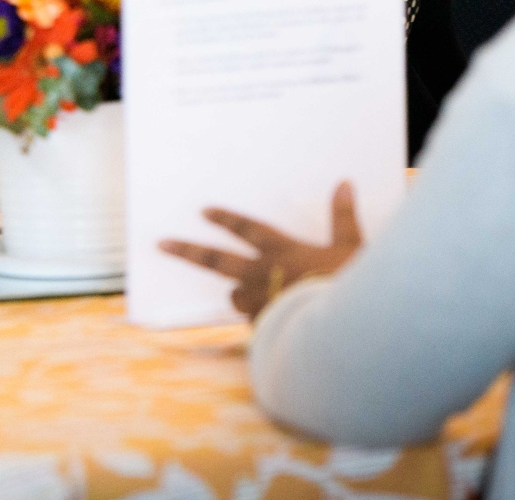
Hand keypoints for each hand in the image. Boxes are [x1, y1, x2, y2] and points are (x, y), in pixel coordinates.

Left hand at [158, 181, 363, 318]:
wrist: (345, 332)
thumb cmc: (350, 286)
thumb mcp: (352, 247)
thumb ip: (343, 217)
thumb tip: (344, 183)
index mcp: (283, 252)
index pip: (248, 229)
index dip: (226, 219)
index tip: (203, 212)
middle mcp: (264, 275)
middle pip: (218, 260)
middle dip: (188, 250)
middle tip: (162, 243)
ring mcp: (261, 305)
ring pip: (236, 297)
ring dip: (238, 296)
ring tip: (247, 299)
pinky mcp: (266, 331)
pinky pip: (257, 325)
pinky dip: (263, 323)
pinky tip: (277, 329)